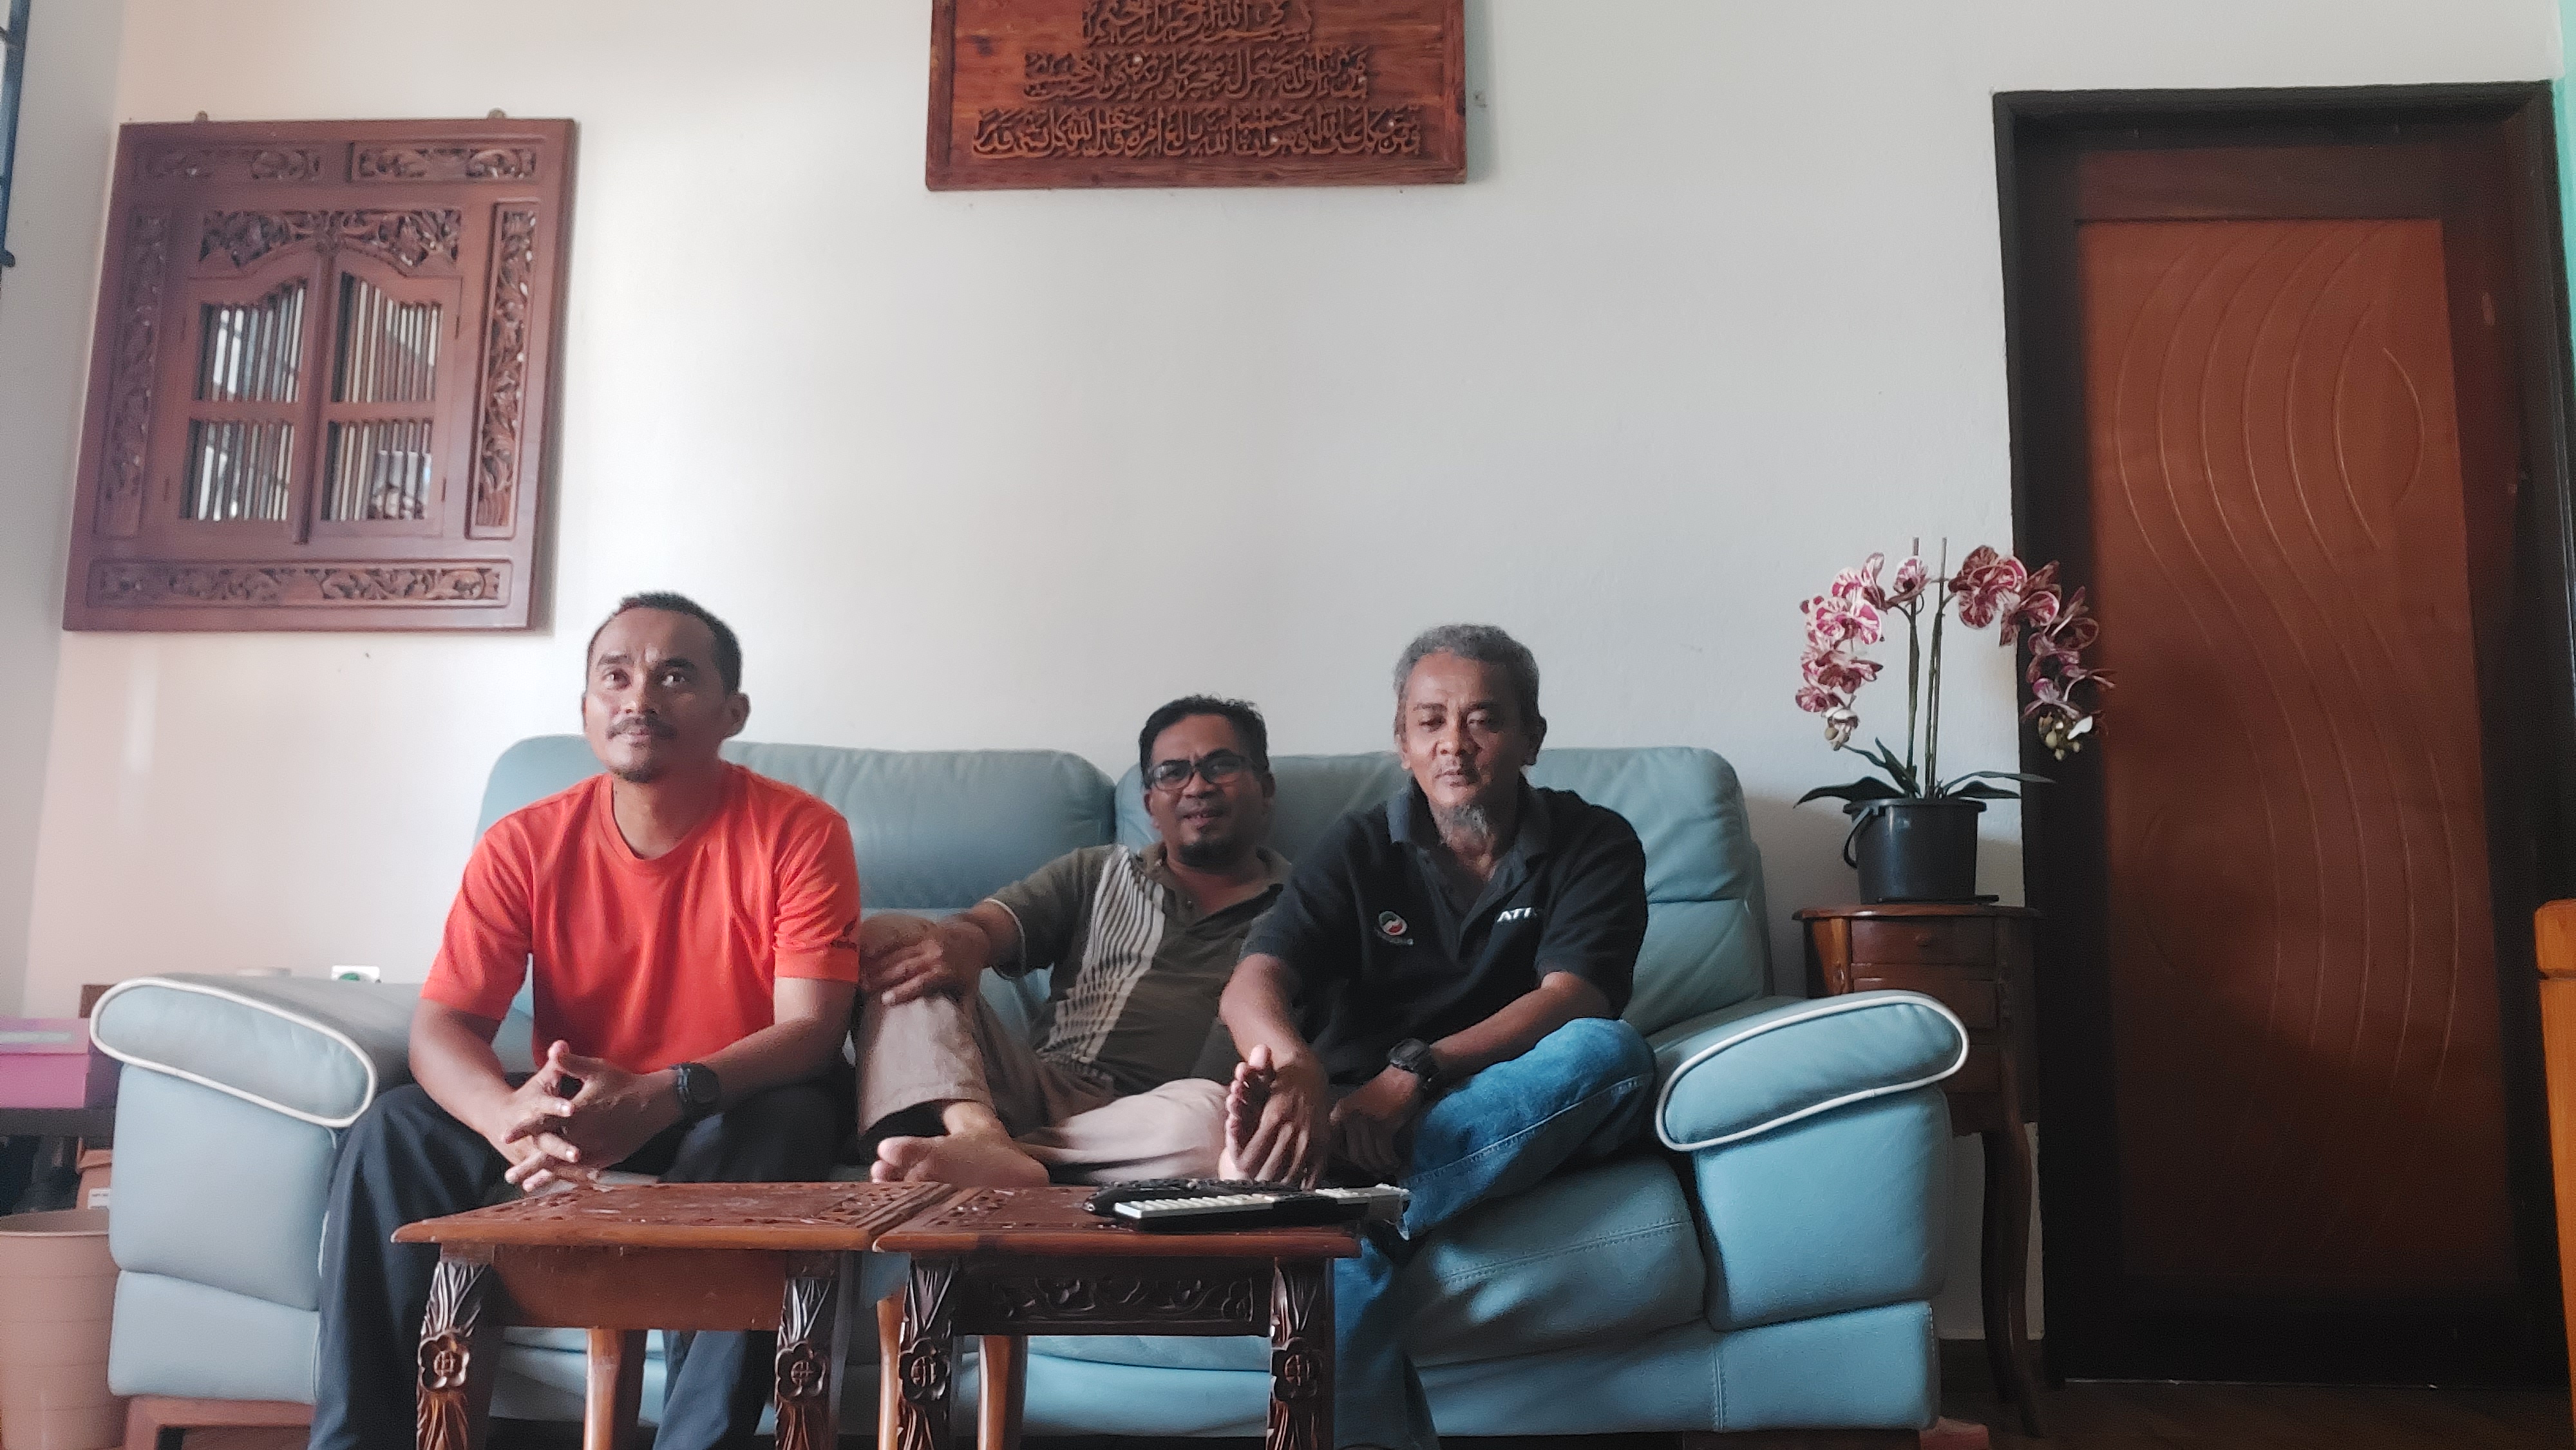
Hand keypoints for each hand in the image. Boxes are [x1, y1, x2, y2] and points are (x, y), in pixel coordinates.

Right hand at [477, 1043, 591, 1189]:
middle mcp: (530, 1133)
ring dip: (563, 1168)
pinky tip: (587, 1180)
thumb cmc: (529, 1097)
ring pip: (548, 1162)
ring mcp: (532, 1150)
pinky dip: (567, 1178)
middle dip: (560, 1147)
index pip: (546, 1106)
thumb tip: (560, 1044)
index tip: (571, 1108)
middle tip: (576, 1153)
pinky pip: (553, 1173)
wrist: (500, 1119)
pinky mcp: (538, 1162)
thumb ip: (556, 1064)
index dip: (558, 1107)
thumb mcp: (542, 1080)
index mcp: (533, 1108)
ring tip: (585, 1171)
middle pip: (545, 1141)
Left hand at [501, 1042, 679, 1187]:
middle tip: (509, 1176)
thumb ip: (571, 1063)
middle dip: (529, 1165)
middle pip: (551, 1152)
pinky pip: (584, 1171)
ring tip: (527, 1185)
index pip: (544, 1122)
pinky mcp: (608, 1156)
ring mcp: (596, 1148)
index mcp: (577, 1112)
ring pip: (566, 1166)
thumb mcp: (597, 1070)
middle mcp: (584, 1134)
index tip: (504, 1137)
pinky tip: (558, 1182)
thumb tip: (553, 1048)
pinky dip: (569, 1177)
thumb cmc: (624, 1083)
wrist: (655, 1102)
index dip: (524, 1129)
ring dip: (546, 1175)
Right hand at [860, 915, 984, 1005]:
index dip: (904, 991)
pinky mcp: (919, 934)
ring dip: (878, 964)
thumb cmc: (968, 970)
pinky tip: (865, 953)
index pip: (923, 982)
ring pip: (899, 953)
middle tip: (862, 989)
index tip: (885, 1000)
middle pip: (906, 967)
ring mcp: (926, 942)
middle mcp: (935, 955)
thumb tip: (961, 1034)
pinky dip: (882, 947)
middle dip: (883, 977)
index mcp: (947, 971)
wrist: (975, 937)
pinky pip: (898, 940)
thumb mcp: (970, 991)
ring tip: (859, 976)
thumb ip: (964, 1011)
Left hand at [1238, 1046, 1331, 1187]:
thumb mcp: (1257, 1097)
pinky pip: (1314, 1174)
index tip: (1240, 1180)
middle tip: (1253, 1193)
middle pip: (1270, 1170)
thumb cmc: (1279, 1088)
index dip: (1244, 1172)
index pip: (1252, 1157)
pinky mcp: (1323, 1145)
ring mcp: (1309, 1139)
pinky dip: (1304, 1187)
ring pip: (1291, 1175)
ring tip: (1271, 1196)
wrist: (1309, 1076)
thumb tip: (1232, 1140)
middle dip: (1259, 1184)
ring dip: (1279, 1188)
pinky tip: (1297, 1193)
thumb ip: (1243, 1118)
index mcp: (1272, 1118)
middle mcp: (1291, 1130)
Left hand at [1329, 1066, 1425, 1181]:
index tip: (1359, 1165)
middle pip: (1354, 1155)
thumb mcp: (1360, 1105)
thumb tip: (1355, 1155)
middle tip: (1378, 1171)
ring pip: (1369, 1156)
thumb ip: (1353, 1126)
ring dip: (1381, 1166)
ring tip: (1390, 1168)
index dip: (1348, 1160)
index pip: (1335, 1145)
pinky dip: (1391, 1160)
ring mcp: (1365, 1121)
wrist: (1405, 1076)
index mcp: (1341, 1112)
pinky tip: (1396, 1161)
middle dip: (1368, 1167)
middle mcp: (1349, 1117)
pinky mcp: (1382, 1125)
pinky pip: (1384, 1152)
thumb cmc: (1386, 1090)